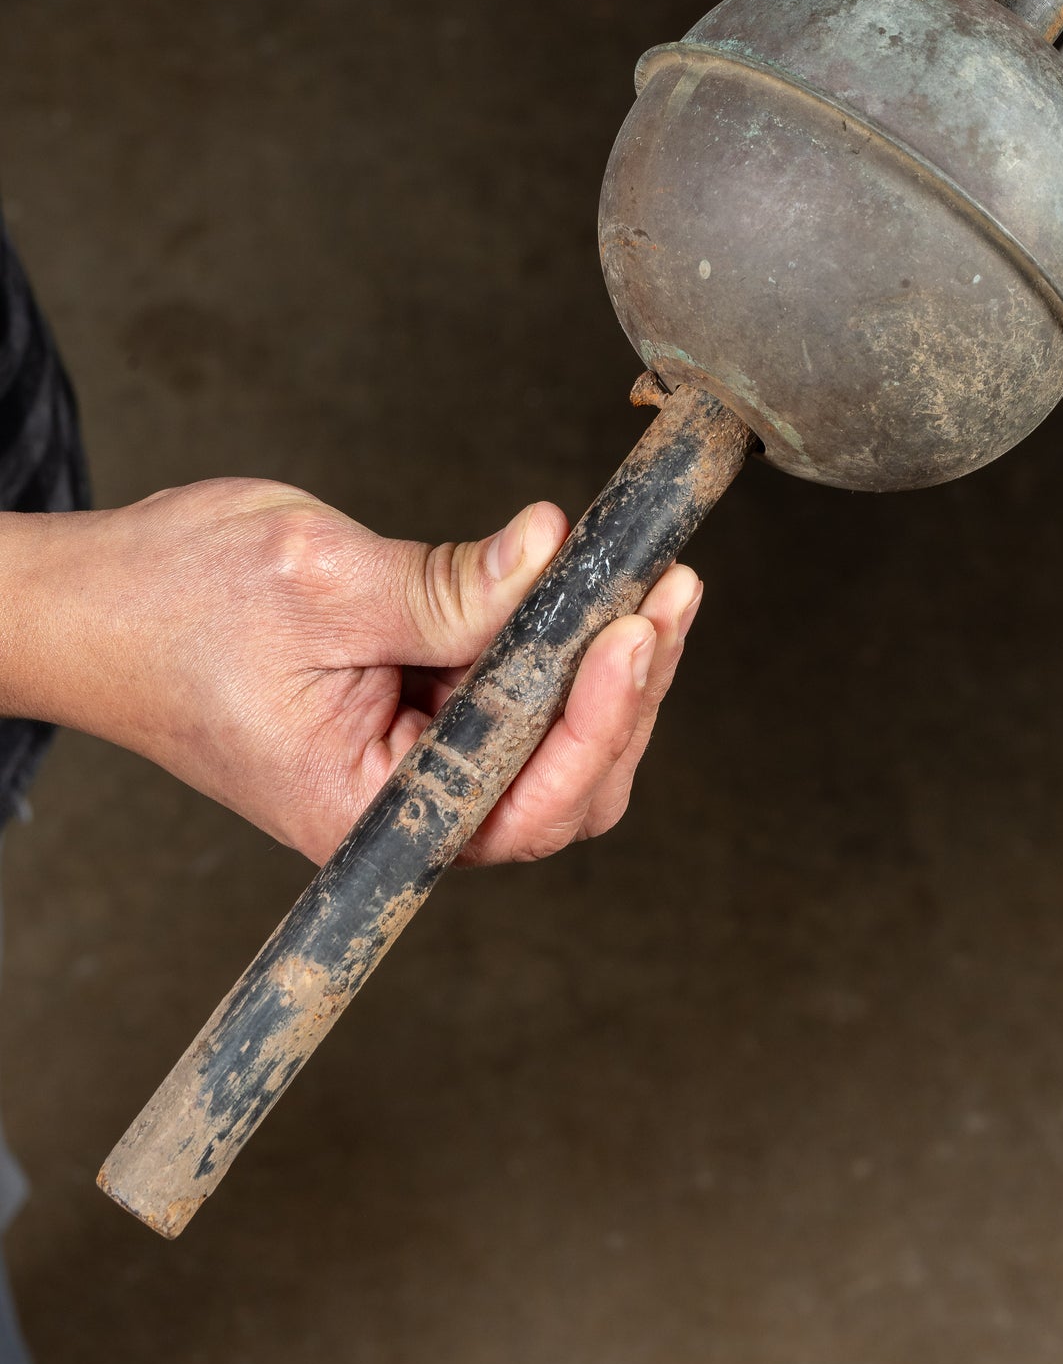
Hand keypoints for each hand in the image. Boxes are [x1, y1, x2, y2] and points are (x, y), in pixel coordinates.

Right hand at [0, 481, 701, 866]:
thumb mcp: (319, 580)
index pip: (521, 804)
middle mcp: (400, 807)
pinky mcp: (417, 716)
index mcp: (364, 809)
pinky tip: (598, 593)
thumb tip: (555, 554)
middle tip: (667, 597)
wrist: (94, 600)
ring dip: (610, 674)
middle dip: (625, 698)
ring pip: (551, 748)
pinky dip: (563, 651)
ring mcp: (412, 764)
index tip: (631, 633)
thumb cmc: (168, 604)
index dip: (595, 724)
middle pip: (561, 789)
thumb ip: (446, 585)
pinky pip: (513, 702)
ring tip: (654, 588)